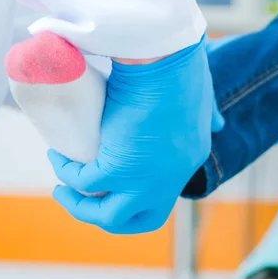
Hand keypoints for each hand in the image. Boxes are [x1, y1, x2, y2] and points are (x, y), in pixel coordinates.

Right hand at [49, 37, 214, 233]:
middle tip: (85, 199)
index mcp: (190, 161)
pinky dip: (68, 173)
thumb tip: (218, 124)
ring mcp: (146, 179)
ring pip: (109, 217)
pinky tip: (59, 156)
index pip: (162, 196)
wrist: (162, 57)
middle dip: (109, 216)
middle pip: (139, 220)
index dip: (137, 198)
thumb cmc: (181, 68)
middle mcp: (170, 179)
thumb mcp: (204, 100)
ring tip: (62, 189)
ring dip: (81, 208)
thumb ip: (210, 115)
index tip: (115, 185)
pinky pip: (85, 183)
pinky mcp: (118, 168)